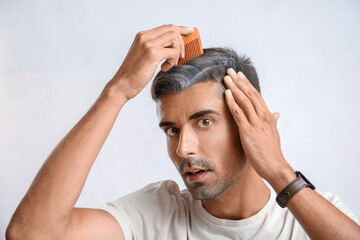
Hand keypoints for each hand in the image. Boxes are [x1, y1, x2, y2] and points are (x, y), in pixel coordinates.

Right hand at [109, 24, 193, 100]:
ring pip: (174, 39)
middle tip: (182, 56)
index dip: (180, 29)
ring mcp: (148, 44)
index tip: (190, 31)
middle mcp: (145, 37)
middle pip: (172, 29)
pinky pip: (173, 52)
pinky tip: (164, 68)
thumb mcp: (143, 55)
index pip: (166, 27)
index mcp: (142, 35)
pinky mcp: (152, 54)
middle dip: (182, 42)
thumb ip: (155, 47)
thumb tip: (173, 46)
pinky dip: (173, 61)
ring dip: (177, 52)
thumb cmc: (134, 74)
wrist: (122, 85)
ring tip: (171, 63)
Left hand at [223, 68, 293, 183]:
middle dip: (239, 81)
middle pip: (250, 94)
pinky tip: (227, 94)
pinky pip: (239, 113)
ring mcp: (256, 123)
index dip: (247, 85)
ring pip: (244, 100)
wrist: (275, 166)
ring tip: (226, 78)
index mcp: (268, 116)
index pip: (256, 96)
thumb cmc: (272, 152)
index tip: (240, 76)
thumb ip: (273, 121)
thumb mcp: (273, 133)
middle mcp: (263, 117)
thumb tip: (276, 113)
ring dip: (234, 87)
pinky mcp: (248, 131)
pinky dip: (232, 102)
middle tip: (230, 70)